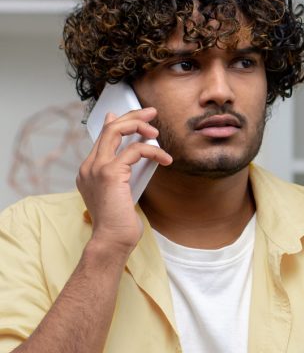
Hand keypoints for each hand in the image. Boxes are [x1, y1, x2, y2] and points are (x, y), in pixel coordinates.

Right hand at [77, 108, 171, 254]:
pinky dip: (152, 151)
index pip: (101, 138)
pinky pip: (134, 151)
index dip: (118, 122)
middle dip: (131, 116)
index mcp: (89, 171)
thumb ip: (125, 174)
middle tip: (151, 112)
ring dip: (140, 126)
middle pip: (108, 129)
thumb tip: (135, 156)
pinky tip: (165, 159)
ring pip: (116, 132)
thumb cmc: (120, 223)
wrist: (112, 240)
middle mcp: (89, 167)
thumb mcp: (122, 193)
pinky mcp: (110, 173)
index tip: (135, 117)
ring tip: (157, 133)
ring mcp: (97, 168)